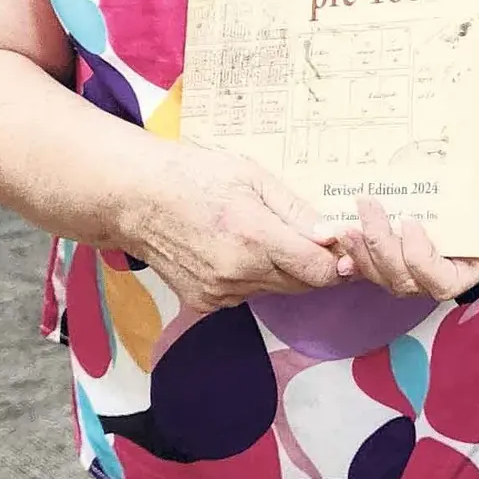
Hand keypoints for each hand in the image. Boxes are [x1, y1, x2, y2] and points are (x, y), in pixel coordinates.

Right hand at [127, 143, 343, 316]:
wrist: (135, 198)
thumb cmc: (192, 176)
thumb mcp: (251, 176)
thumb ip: (295, 210)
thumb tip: (331, 235)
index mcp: (256, 237)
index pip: (319, 270)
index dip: (339, 262)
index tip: (342, 248)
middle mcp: (240, 273)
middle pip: (302, 285)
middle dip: (314, 265)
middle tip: (312, 240)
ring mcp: (220, 293)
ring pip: (275, 291)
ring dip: (283, 272)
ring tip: (264, 237)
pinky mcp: (205, 303)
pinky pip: (246, 296)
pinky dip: (253, 278)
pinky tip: (236, 251)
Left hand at [334, 129, 478, 300]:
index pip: (443, 282)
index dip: (420, 261)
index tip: (411, 224)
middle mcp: (450, 265)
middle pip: (406, 281)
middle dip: (380, 251)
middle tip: (365, 210)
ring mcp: (429, 254)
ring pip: (387, 274)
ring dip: (362, 254)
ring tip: (344, 223)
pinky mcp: (412, 236)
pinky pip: (380, 255)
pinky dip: (357, 250)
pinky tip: (337, 235)